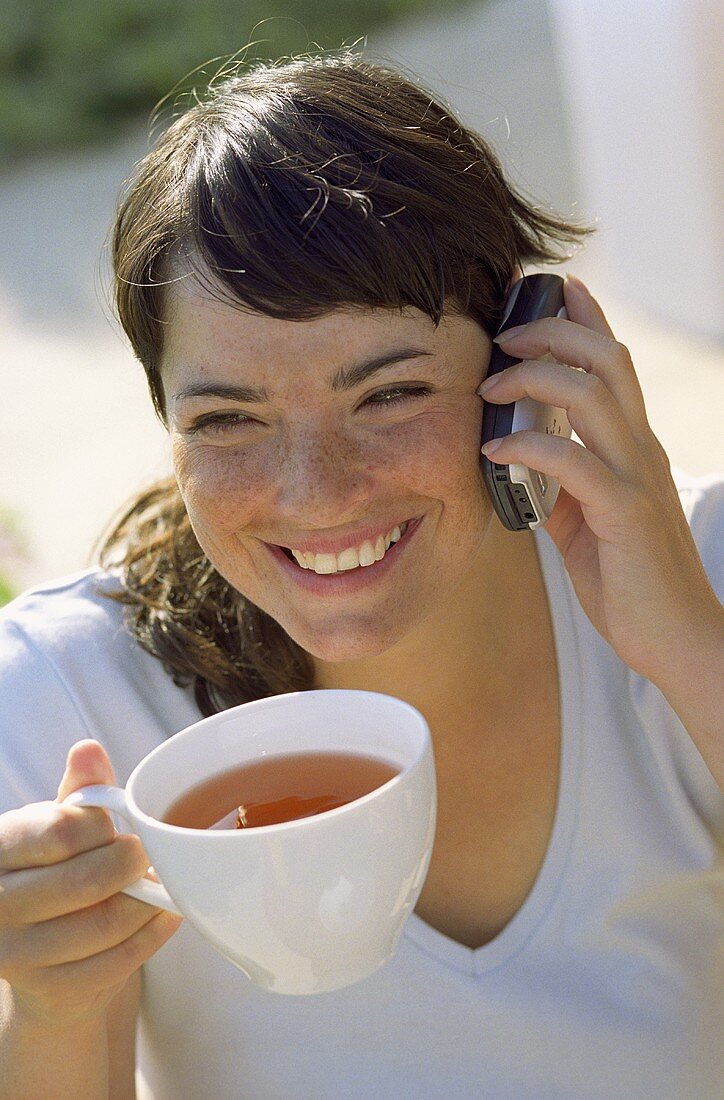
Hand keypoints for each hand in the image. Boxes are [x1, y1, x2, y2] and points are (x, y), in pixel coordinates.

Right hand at [0, 741, 180, 1028]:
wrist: (41, 958)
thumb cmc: (54, 873)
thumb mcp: (59, 825)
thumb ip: (79, 791)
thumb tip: (88, 749)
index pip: (60, 832)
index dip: (102, 827)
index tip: (118, 828)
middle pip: (85, 881)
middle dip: (131, 864)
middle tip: (145, 857)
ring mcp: (18, 954)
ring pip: (106, 923)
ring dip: (147, 901)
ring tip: (158, 885)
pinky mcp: (50, 990)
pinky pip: (118, 961)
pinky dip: (152, 934)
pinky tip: (162, 915)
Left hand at [478, 274, 722, 688]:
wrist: (674, 637)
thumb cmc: (628, 579)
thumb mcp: (585, 519)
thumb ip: (558, 483)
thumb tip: (514, 460)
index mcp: (633, 445)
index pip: (615, 363)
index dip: (586, 316)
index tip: (550, 285)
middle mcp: (641, 448)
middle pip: (606, 359)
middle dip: (552, 331)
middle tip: (503, 333)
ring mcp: (637, 476)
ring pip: (594, 394)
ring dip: (535, 377)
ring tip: (490, 385)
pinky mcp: (626, 513)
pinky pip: (573, 462)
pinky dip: (528, 447)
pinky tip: (493, 449)